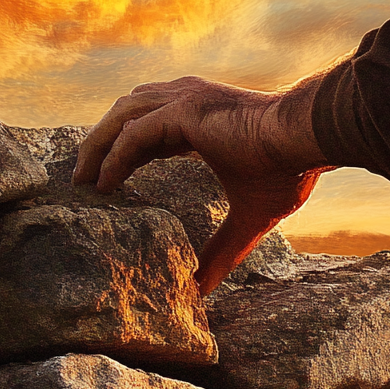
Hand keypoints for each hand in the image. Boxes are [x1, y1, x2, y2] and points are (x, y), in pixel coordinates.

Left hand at [73, 76, 332, 294]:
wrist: (307, 140)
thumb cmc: (288, 171)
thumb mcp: (250, 216)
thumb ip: (223, 249)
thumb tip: (203, 289)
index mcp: (203, 115)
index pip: (150, 124)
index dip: (126, 150)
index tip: (108, 180)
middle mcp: (189, 99)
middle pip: (127, 112)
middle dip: (102, 142)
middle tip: (82, 178)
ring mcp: (184, 100)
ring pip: (122, 117)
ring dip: (97, 146)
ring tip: (82, 180)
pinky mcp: (183, 112)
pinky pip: (134, 135)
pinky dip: (114, 157)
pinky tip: (104, 183)